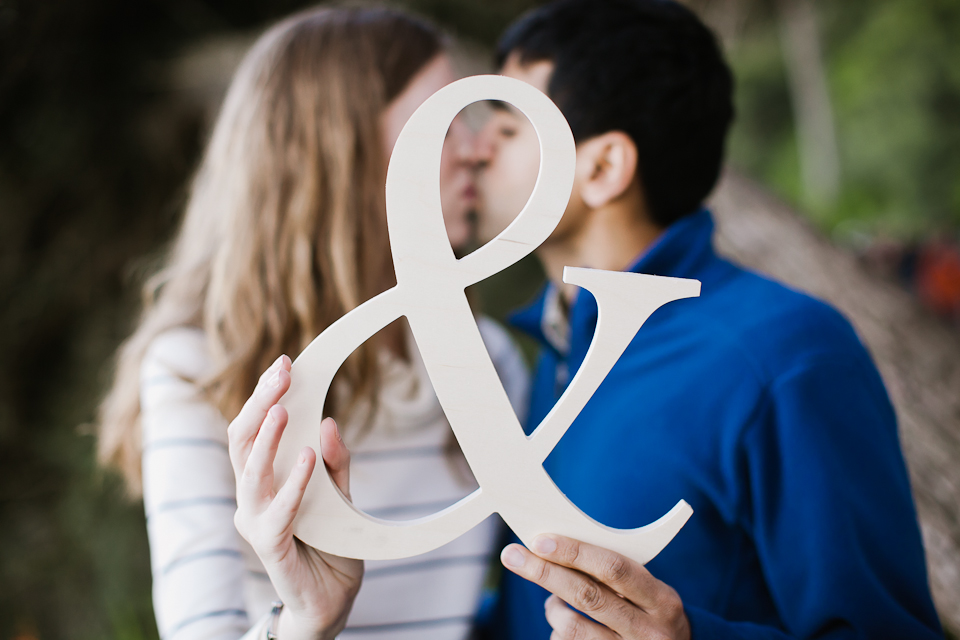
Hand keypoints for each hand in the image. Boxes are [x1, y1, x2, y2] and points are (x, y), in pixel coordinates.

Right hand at [228, 355, 362, 639]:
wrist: (332, 600)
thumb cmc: (330, 545)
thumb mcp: (341, 495)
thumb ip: (336, 462)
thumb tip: (328, 422)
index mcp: (263, 480)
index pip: (254, 430)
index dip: (265, 396)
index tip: (285, 364)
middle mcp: (251, 497)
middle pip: (242, 441)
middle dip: (261, 403)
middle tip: (282, 372)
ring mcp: (256, 521)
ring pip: (250, 472)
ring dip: (267, 438)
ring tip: (283, 408)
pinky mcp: (270, 546)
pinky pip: (278, 511)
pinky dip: (293, 483)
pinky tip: (307, 458)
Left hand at [501, 534, 689, 639]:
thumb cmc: (650, 614)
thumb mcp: (649, 593)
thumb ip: (614, 574)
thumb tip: (556, 544)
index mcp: (662, 600)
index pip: (613, 569)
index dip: (575, 552)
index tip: (541, 540)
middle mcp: (648, 631)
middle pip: (586, 596)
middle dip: (544, 572)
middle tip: (512, 555)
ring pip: (571, 627)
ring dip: (552, 608)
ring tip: (552, 601)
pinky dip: (557, 632)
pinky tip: (564, 626)